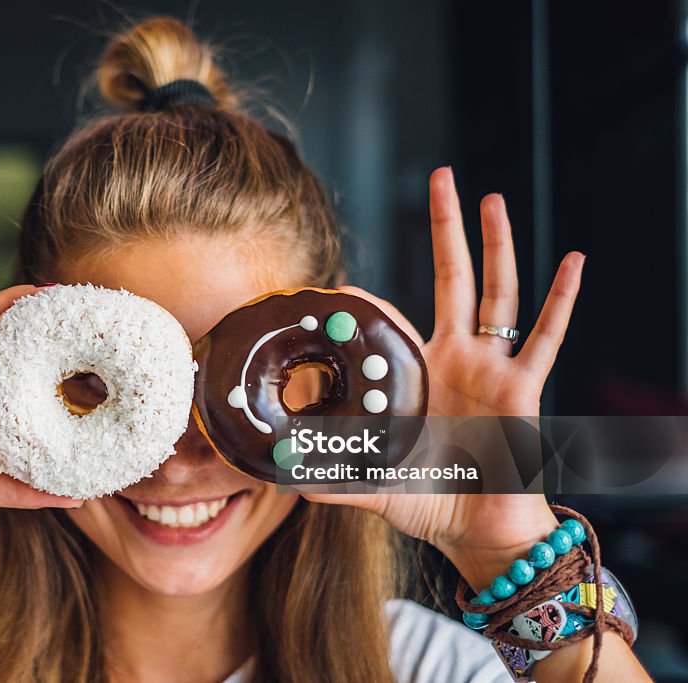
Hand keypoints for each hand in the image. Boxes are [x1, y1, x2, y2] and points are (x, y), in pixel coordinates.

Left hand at [308, 166, 584, 586]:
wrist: (478, 530)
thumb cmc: (429, 501)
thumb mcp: (370, 482)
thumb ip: (329, 477)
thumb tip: (280, 479)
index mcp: (421, 372)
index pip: (400, 317)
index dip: (377, 298)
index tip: (347, 279)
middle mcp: (458, 359)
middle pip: (454, 279)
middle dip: (447, 229)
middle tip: (441, 177)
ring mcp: (492, 368)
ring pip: (497, 294)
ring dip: (496, 245)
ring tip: (491, 198)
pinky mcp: (522, 388)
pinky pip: (545, 338)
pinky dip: (560, 300)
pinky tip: (573, 261)